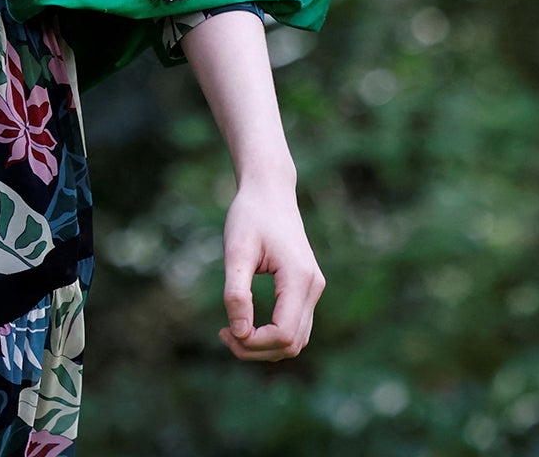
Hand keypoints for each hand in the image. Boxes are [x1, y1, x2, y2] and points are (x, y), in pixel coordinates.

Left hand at [218, 178, 324, 360]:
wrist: (269, 190)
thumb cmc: (250, 215)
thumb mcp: (236, 250)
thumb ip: (236, 292)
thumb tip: (239, 332)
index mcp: (299, 278)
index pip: (284, 334)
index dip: (254, 343)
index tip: (226, 331)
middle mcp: (313, 287)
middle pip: (293, 343)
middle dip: (257, 349)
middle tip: (224, 334)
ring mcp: (313, 288)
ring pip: (297, 339)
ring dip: (265, 346)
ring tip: (231, 332)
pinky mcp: (306, 287)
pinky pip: (295, 325)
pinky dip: (272, 334)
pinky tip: (246, 323)